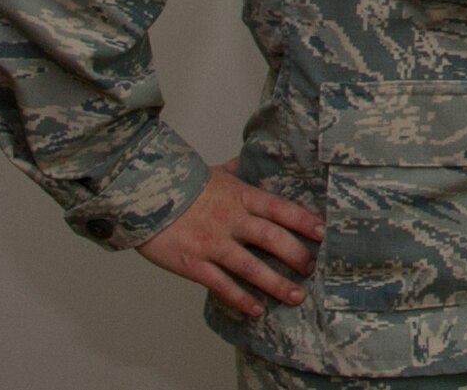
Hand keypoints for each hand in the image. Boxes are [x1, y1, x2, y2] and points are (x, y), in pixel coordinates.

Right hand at [136, 161, 324, 316]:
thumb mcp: (216, 172)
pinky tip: (257, 310)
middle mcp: (231, 220)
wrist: (143, 196)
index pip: (280, 208)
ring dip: (276, 284)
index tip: (323, 232)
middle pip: (272, 238)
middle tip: (312, 268)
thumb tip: (255, 157)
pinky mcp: (194, 264)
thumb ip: (239, 169)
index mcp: (240, 196)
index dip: (303, 220)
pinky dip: (241, 299)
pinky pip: (222, 285)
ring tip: (295, 297)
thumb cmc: (184, 184)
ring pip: (251, 267)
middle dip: (296, 255)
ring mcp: (213, 243)